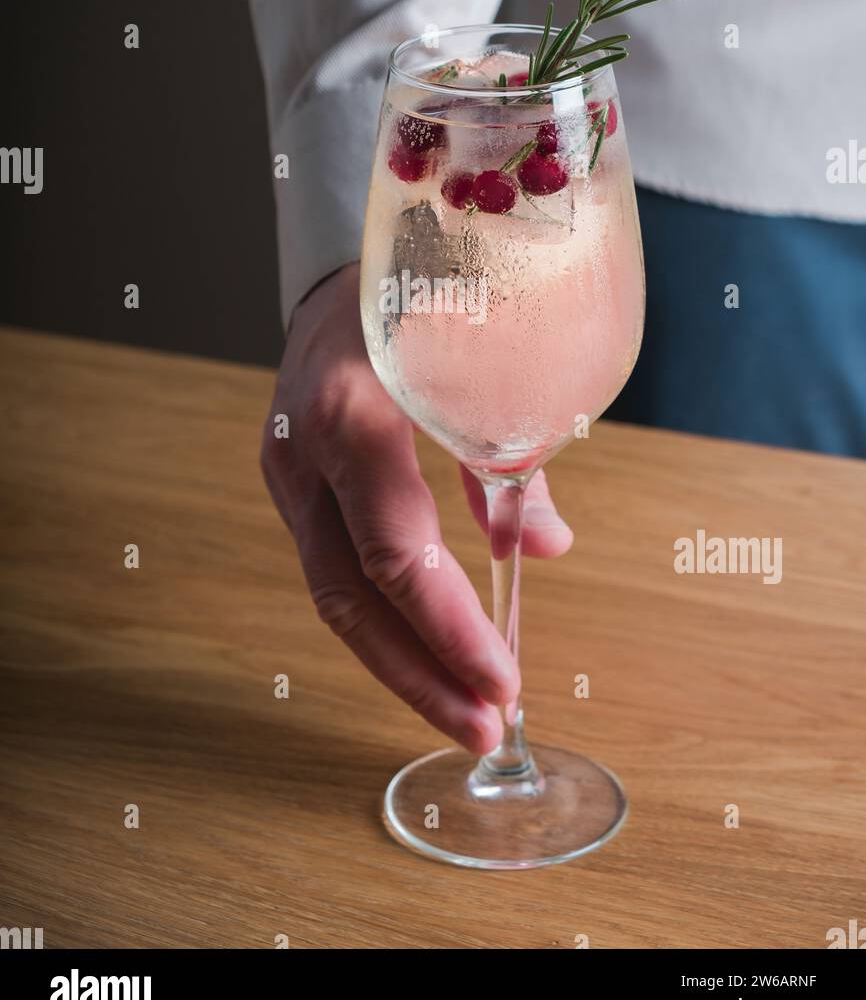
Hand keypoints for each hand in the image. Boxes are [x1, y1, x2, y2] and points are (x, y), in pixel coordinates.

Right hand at [261, 262, 572, 753]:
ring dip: (401, 663)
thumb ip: (511, 457)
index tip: (506, 682)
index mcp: (353, 414)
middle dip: (420, 674)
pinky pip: (335, 570)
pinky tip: (430, 655)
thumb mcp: (480, 360)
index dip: (450, 627)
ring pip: (334, 596)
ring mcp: (287, 474)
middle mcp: (304, 454)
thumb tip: (551, 549)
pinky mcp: (291, 486)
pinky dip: (385, 620)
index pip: (394, 551)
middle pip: (350, 598)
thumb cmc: (423, 300)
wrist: (339, 269)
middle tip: (485, 730)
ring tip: (464, 713)